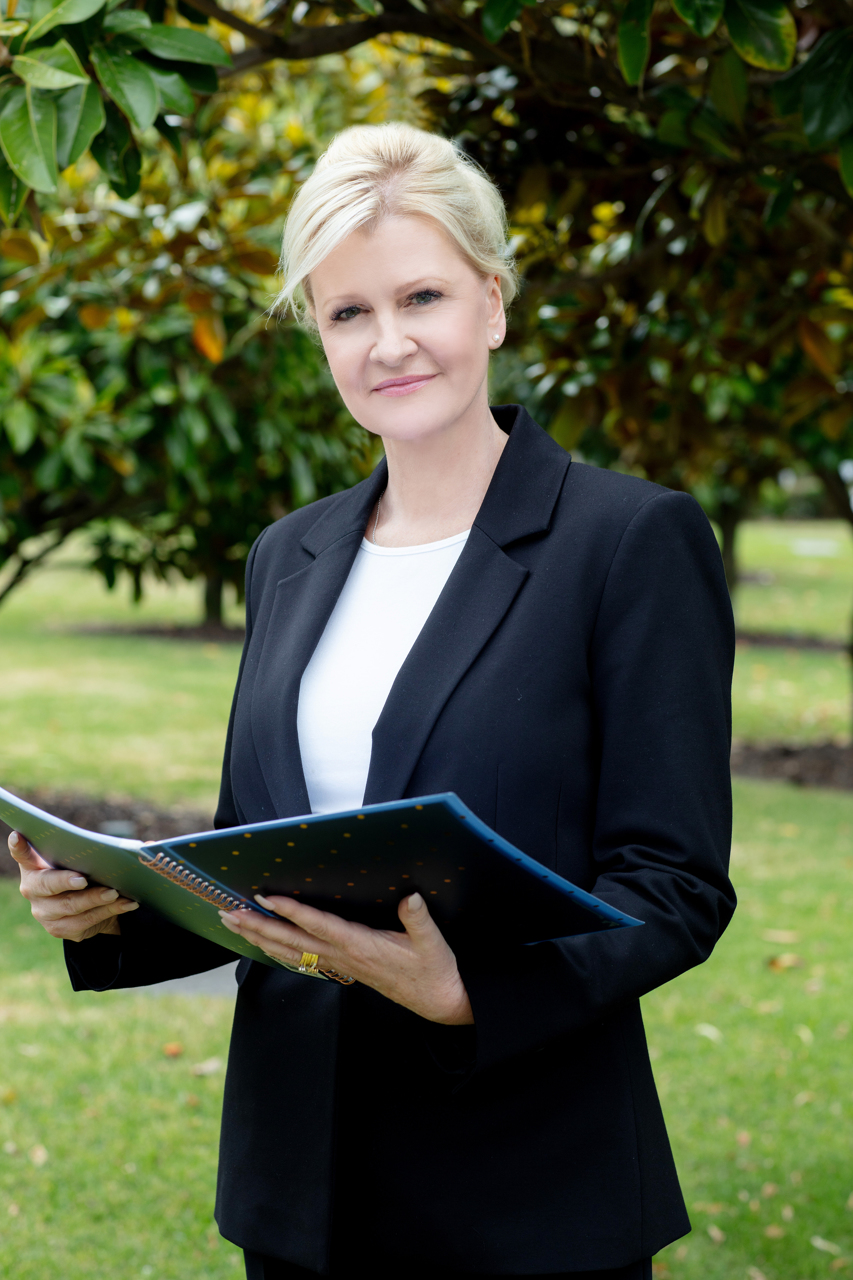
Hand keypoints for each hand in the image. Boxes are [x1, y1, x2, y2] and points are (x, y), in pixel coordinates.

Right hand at [9, 830, 138, 941]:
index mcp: (35, 865)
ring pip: (69, 907)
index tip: (18, 835)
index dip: (19, 847)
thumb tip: (150, 846)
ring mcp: (44, 912)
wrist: (94, 908)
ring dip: (95, 899)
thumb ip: (106, 849)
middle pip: (45, 885)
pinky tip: (127, 903)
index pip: (23, 855)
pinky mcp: (60, 930)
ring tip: (117, 893)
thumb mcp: (92, 860)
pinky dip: (109, 911)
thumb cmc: (91, 873)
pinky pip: (85, 922)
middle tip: (83, 879)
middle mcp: (33, 889)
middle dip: (64, 881)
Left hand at [219, 892, 473, 1025]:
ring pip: (290, 951)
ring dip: (259, 937)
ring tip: (233, 923)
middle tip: (228, 912)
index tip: (266, 896)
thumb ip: (419, 919)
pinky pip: (301, 959)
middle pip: (291, 941)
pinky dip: (277, 949)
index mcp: (361, 946)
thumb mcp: (433, 943)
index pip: (318, 926)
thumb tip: (411, 896)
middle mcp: (344, 957)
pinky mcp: (342, 969)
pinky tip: (263, 943)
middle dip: (258, 926)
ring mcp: (340, 965)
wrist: (439, 1002)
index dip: (291, 911)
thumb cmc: (435, 970)